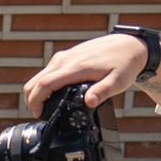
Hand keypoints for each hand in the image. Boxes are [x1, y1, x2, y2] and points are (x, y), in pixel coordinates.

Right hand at [24, 32, 151, 111]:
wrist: (128, 45)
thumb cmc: (124, 64)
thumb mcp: (118, 82)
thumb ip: (102, 92)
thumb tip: (89, 102)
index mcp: (75, 67)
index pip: (44, 84)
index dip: (36, 102)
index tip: (38, 115)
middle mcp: (64, 60)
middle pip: (35, 81)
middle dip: (31, 100)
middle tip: (39, 115)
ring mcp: (64, 57)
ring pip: (39, 77)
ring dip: (37, 93)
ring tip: (45, 108)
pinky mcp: (66, 57)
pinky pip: (47, 72)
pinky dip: (44, 85)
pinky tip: (53, 95)